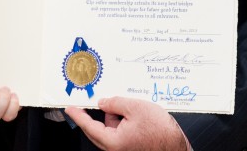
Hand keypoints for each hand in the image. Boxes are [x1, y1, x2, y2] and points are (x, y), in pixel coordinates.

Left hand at [65, 97, 187, 150]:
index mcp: (113, 141)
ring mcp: (123, 150)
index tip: (69, 108)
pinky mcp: (130, 148)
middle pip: (98, 130)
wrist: (177, 147)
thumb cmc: (161, 132)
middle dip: (101, 114)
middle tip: (101, 100)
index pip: (89, 126)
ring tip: (131, 109)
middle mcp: (116, 149)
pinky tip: (134, 115)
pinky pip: (119, 134)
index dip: (78, 115)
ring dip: (115, 118)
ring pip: (110, 130)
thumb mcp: (136, 108)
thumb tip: (103, 103)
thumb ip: (115, 103)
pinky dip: (123, 123)